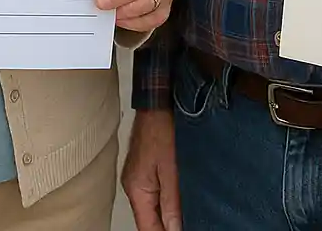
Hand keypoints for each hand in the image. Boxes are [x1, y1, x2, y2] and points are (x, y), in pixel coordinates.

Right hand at [122, 110, 180, 230]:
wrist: (157, 102)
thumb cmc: (162, 128)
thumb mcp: (171, 169)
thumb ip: (171, 203)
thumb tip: (174, 230)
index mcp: (137, 190)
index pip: (148, 228)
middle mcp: (134, 186)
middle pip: (149, 220)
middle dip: (167, 227)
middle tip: (188, 225)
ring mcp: (139, 177)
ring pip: (152, 208)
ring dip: (167, 216)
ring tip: (185, 219)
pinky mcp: (146, 169)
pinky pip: (154, 195)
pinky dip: (165, 202)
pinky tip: (178, 204)